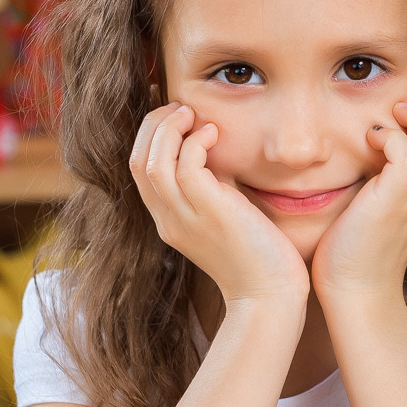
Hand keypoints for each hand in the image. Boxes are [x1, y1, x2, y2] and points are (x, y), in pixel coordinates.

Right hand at [129, 103, 307, 307]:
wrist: (270, 297)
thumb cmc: (257, 257)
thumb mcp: (224, 216)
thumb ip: (214, 187)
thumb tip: (214, 148)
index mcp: (168, 221)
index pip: (138, 169)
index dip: (148, 135)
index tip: (171, 114)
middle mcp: (168, 220)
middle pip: (136, 161)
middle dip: (153, 125)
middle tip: (180, 109)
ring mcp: (185, 218)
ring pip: (153, 161)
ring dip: (169, 129)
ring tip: (192, 115)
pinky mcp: (210, 214)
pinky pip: (186, 167)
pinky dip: (195, 142)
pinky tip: (214, 134)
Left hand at [312, 92, 406, 304]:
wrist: (355, 289)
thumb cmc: (364, 243)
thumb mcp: (393, 201)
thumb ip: (402, 171)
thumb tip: (388, 132)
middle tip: (405, 109)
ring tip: (392, 119)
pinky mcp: (392, 204)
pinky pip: (406, 156)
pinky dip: (390, 138)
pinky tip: (370, 140)